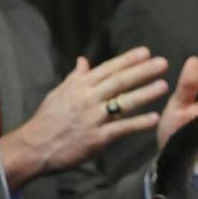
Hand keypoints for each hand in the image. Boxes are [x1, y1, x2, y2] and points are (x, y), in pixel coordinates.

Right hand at [0, 47, 172, 191]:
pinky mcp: (96, 138)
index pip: (108, 69)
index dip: (127, 60)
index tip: (146, 52)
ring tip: (163, 86)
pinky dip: (138, 124)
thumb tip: (84, 60)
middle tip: (162, 63)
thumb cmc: (47, 119)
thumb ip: (75, 77)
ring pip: (123, 103)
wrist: (34, 146)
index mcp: (79, 86)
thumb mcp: (59, 93)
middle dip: (142, 71)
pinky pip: (121, 129)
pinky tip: (154, 119)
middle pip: (119, 82)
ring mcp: (93, 118)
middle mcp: (87, 99)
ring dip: (145, 93)